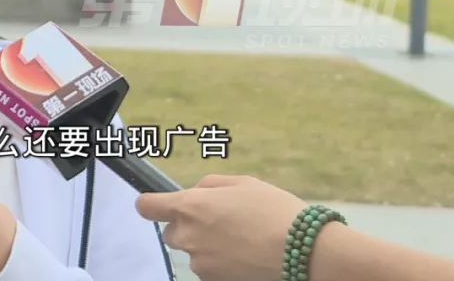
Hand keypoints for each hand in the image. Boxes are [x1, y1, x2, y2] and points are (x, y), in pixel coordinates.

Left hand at [135, 174, 307, 280]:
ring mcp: (201, 264)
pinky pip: (210, 270)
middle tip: (220, 223)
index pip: (147, 207)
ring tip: (242, 240)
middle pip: (171, 233)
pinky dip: (222, 264)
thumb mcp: (242, 183)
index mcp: (190, 207)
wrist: (306, 252)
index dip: (152, 205)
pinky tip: (246, 256)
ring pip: (194, 253)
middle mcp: (189, 237)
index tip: (159, 205)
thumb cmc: (275, 211)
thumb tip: (195, 192)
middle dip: (188, 227)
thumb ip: (209, 185)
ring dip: (208, 247)